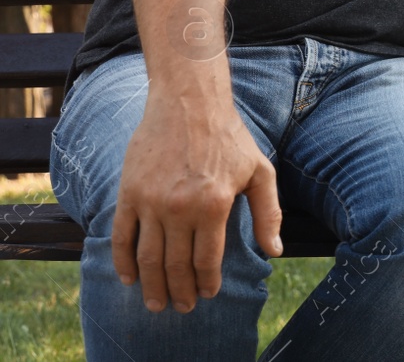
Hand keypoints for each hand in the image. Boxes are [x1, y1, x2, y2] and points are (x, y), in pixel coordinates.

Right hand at [111, 98, 281, 312]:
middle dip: (179, 292)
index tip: (207, 295)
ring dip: (151, 286)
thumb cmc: (229, 136)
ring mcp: (150, 201)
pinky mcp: (128, 192)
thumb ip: (268, 212)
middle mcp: (179, 207)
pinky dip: (122, 262)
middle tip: (181, 308)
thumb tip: (275, 250)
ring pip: (147, 258)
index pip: (207, 260)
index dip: (207, 282)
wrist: (188, 102)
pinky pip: (121, 236)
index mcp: (214, 205)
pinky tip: (128, 277)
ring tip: (156, 303)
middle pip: (175, 265)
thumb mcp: (260, 170)